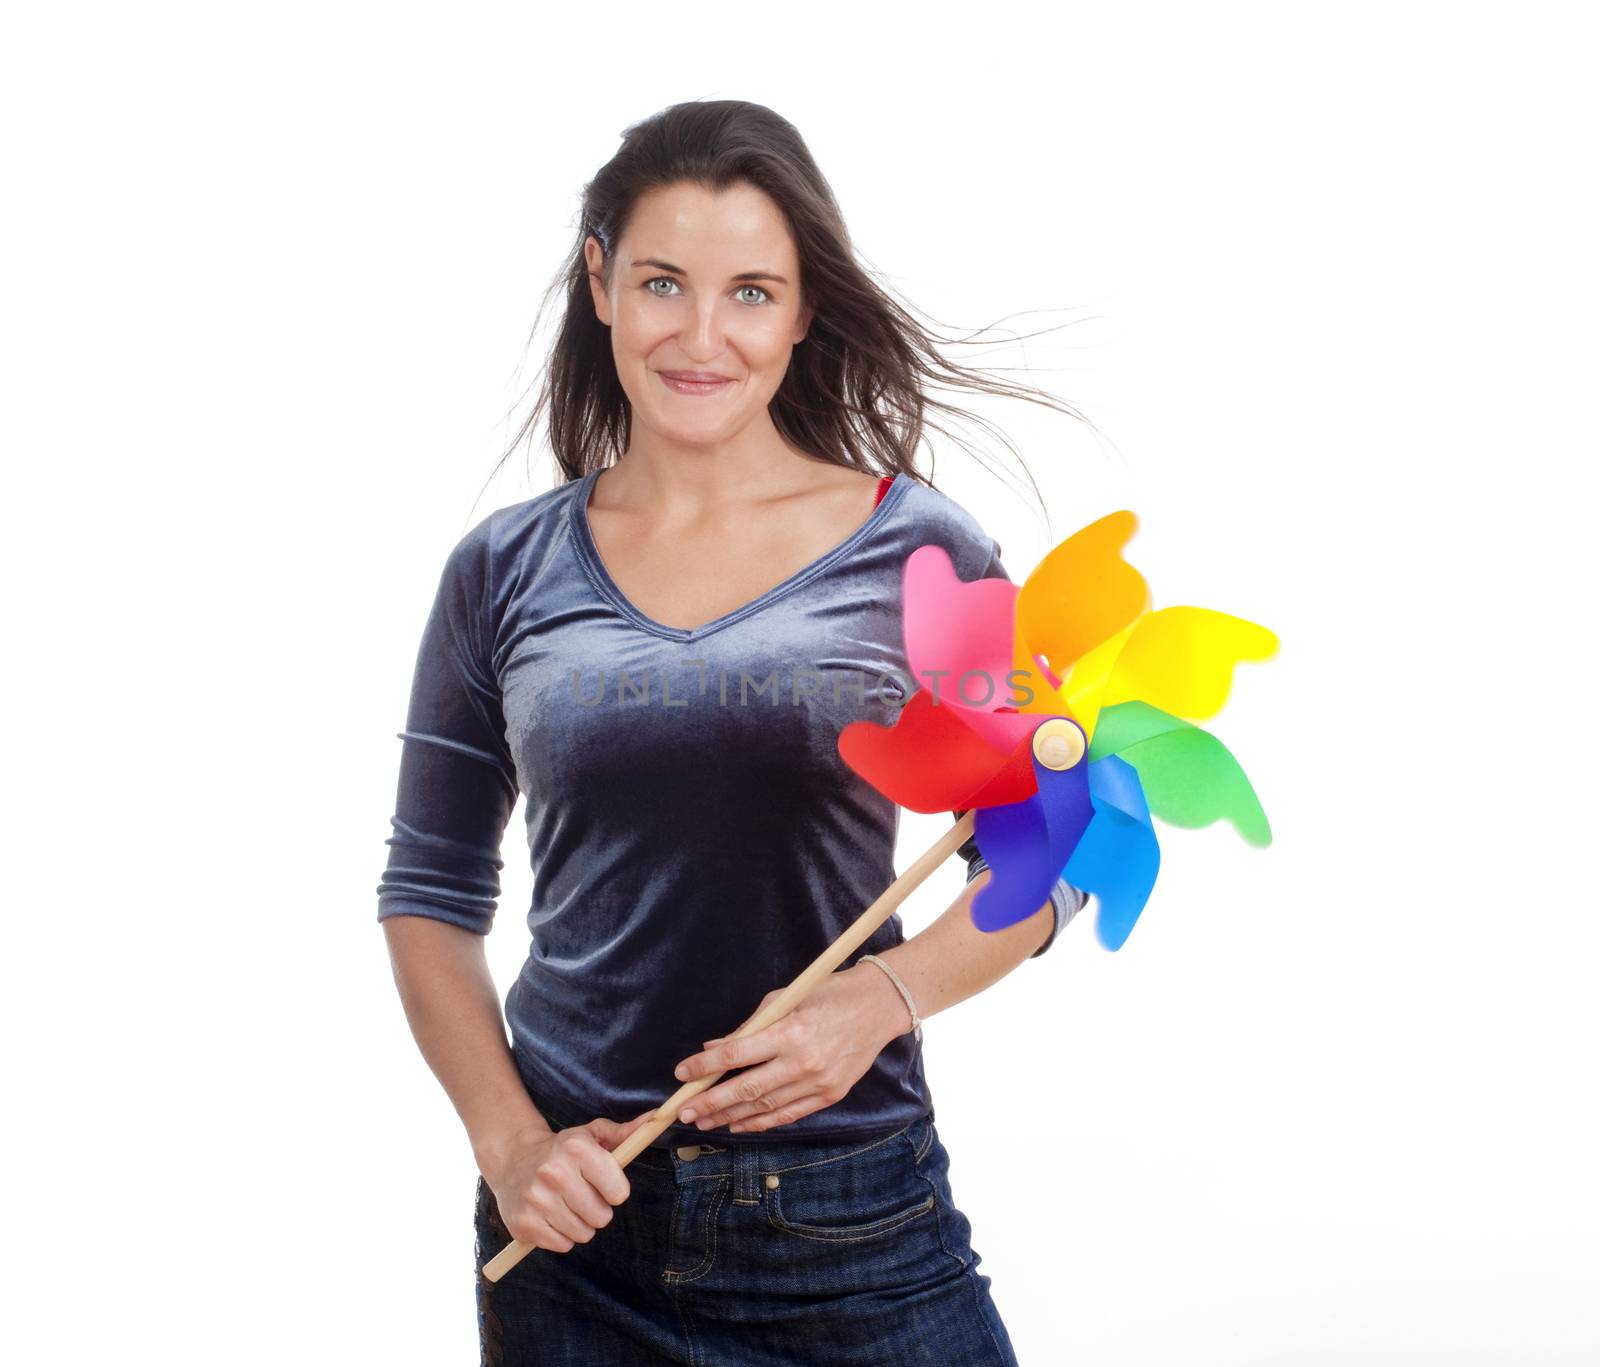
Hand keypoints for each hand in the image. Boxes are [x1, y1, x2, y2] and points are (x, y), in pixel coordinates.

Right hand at [480, 1111, 654, 1253]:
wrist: (514, 1159)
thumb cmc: (563, 1149)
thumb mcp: (592, 1134)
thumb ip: (625, 1133)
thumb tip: (656, 1118)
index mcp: (576, 1148)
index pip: (619, 1192)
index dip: (615, 1190)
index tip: (603, 1182)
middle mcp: (555, 1173)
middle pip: (602, 1217)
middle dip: (598, 1209)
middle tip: (582, 1195)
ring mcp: (537, 1200)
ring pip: (583, 1234)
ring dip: (580, 1224)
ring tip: (567, 1205)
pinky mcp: (524, 1224)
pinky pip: (563, 1245)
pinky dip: (562, 1236)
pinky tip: (552, 1216)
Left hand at [671, 965, 913, 1134]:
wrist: (879, 1007)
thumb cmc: (828, 994)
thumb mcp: (785, 999)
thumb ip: (750, 1027)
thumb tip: (714, 1047)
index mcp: (789, 1031)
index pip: (736, 1054)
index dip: (705, 1067)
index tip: (682, 1073)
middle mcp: (803, 1061)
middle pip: (746, 1088)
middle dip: (710, 1102)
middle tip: (684, 1112)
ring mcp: (818, 1082)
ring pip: (765, 1106)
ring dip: (731, 1116)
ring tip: (705, 1122)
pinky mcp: (830, 1095)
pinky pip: (789, 1114)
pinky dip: (762, 1121)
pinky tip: (740, 1124)